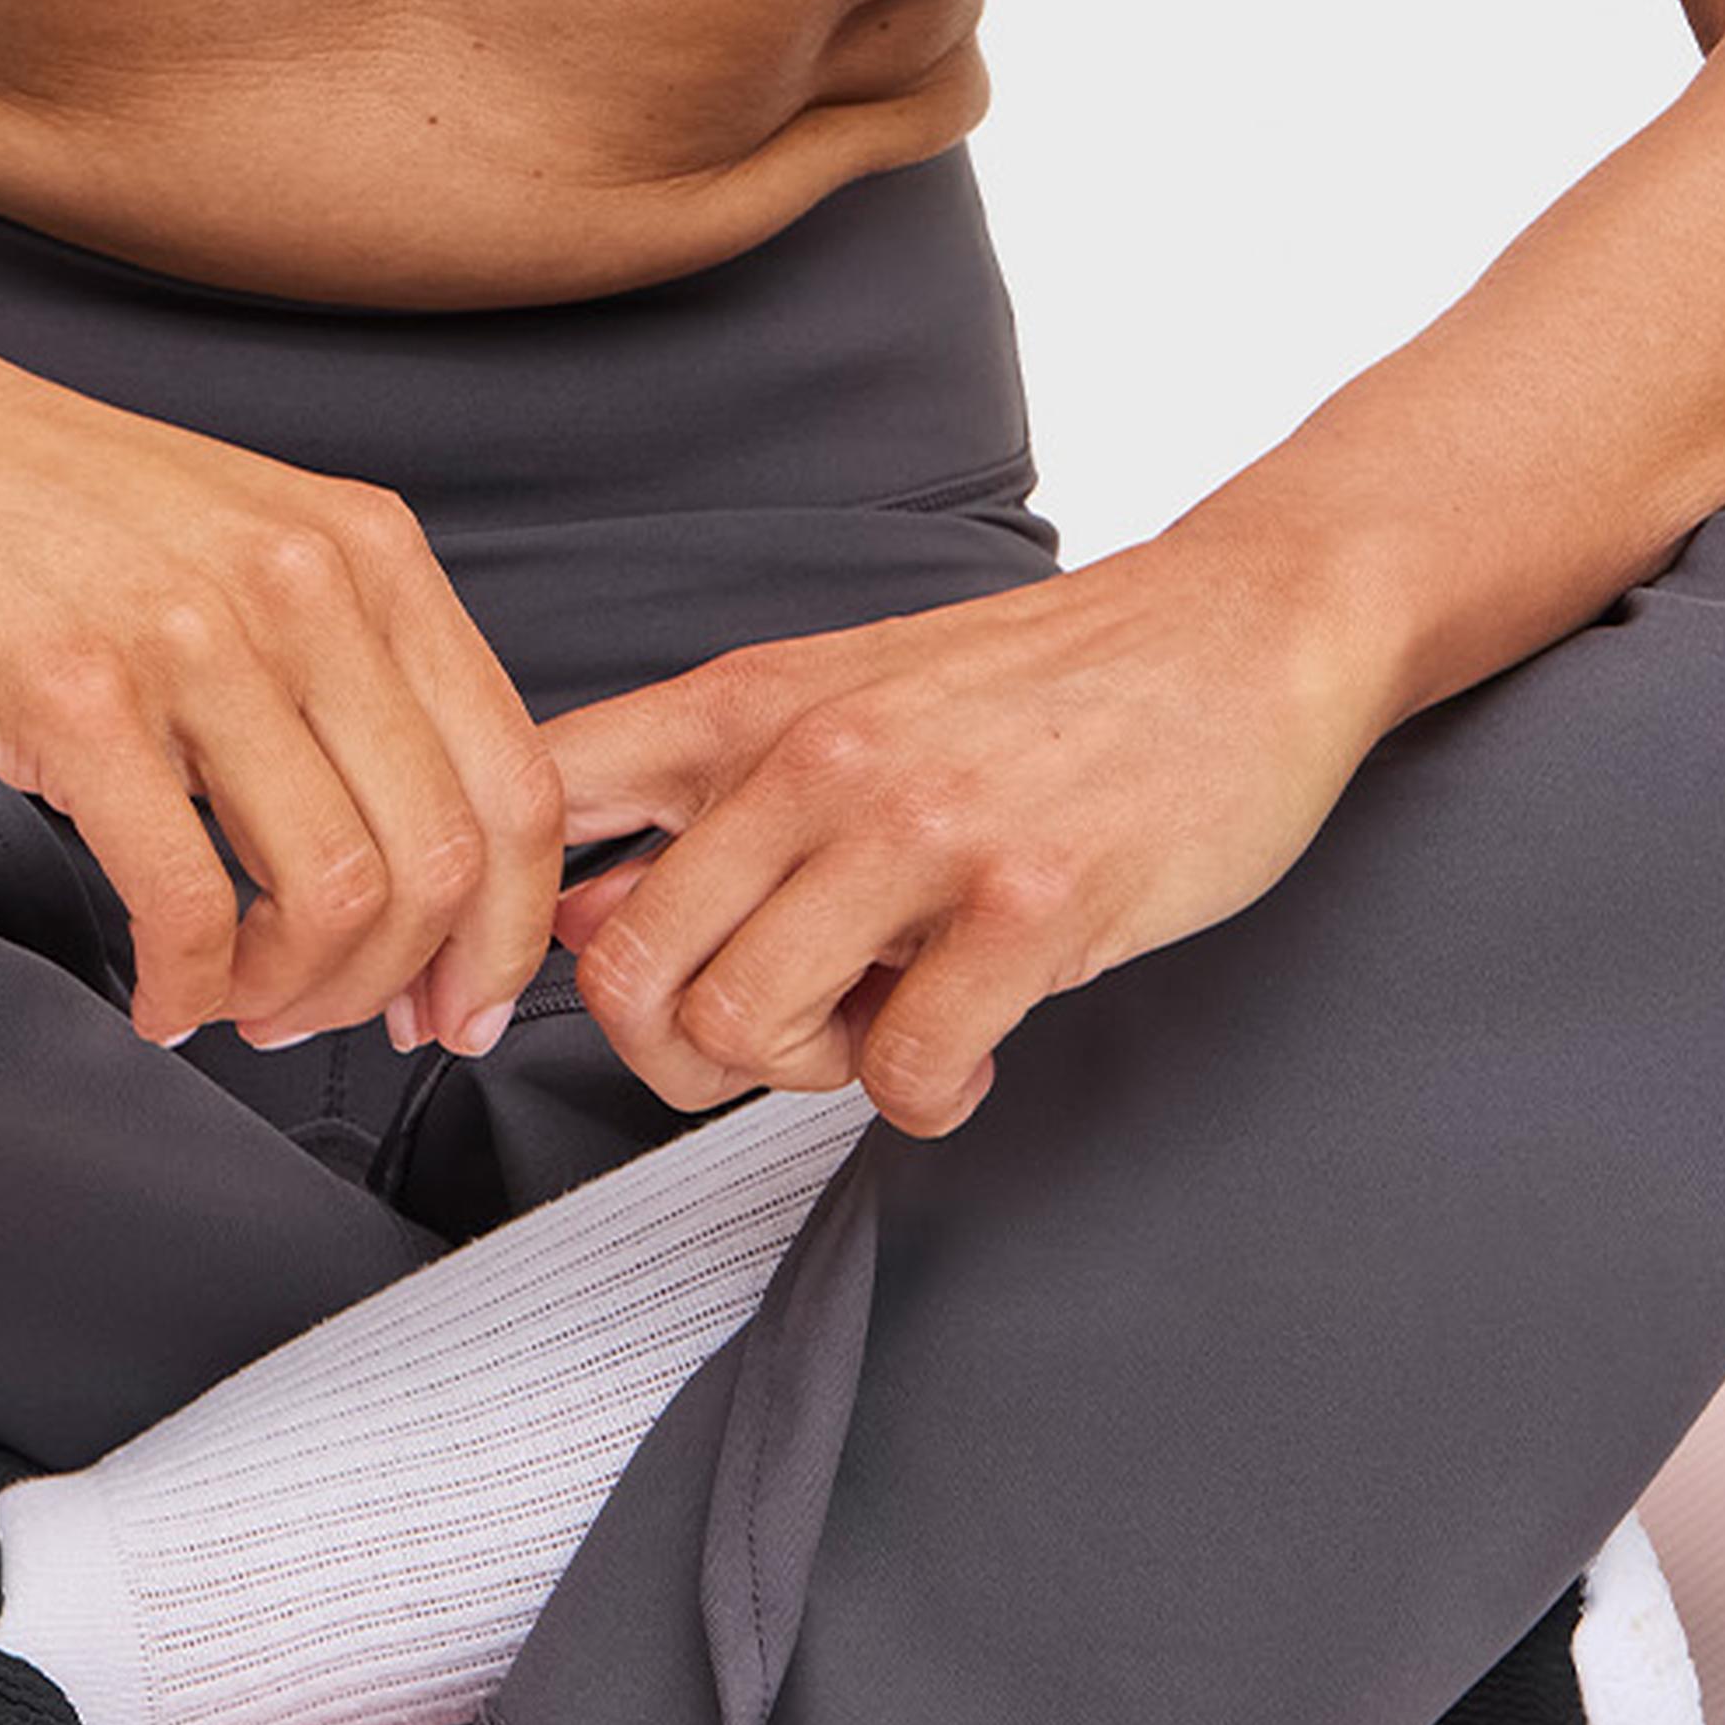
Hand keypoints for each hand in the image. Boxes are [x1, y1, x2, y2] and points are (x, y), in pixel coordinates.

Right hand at [0, 351, 566, 1057]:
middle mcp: (301, 580)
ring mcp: (189, 634)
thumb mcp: (239, 540)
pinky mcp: (70, 693)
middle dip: (399, 986)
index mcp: (364, 547)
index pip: (515, 781)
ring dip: (290, 994)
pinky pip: (185, 902)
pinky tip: (155, 989)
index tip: (459, 1003)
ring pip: (335, 893)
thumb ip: (341, 658)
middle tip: (329, 1024)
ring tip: (232, 1001)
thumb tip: (421, 848)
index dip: (507, 931)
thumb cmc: (25, 501)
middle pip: (444, 858)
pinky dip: (186, 985)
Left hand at [534, 541, 1385, 1137]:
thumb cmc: (1033, 683)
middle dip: (685, 1049)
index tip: (501, 1000)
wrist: (1233, 629)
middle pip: (633, 974)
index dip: (492, 924)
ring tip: (882, 1024)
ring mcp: (920, 829)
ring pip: (748, 1030)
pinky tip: (967, 1045)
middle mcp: (812, 758)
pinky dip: (924, 1095)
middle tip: (779, 1029)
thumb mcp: (836, 700)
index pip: (544, 800)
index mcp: (746, 705)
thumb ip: (702, 797)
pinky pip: (905, 1072)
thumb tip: (573, 913)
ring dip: (809, 1073)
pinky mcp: (1032, 905)